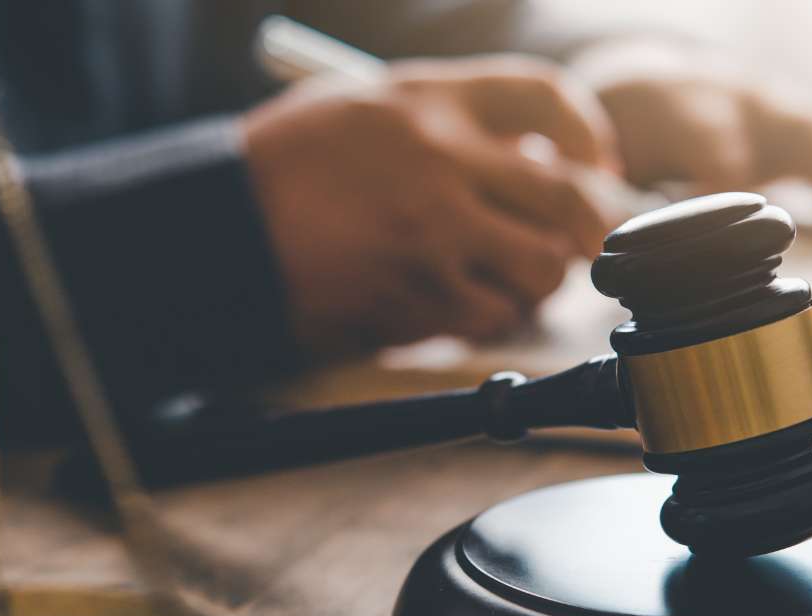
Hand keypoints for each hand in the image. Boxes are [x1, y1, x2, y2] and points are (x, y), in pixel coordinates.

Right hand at [244, 56, 620, 357]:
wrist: (217, 232)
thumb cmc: (280, 171)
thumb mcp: (358, 109)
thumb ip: (441, 122)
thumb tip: (522, 159)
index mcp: (427, 100)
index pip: (545, 100)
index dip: (589, 137)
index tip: (594, 166)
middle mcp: (442, 160)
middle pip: (569, 197)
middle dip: (583, 231)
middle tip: (572, 247)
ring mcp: (434, 233)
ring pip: (540, 270)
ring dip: (532, 283)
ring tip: (497, 279)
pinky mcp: (416, 297)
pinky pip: (489, 318)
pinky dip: (483, 320)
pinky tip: (451, 307)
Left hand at [583, 48, 811, 236]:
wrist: (650, 82)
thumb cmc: (623, 129)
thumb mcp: (597, 154)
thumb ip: (595, 188)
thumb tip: (586, 229)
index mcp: (685, 113)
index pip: (708, 139)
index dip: (725, 168)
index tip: (741, 207)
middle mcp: (746, 104)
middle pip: (801, 133)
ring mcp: (786, 111)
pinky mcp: (811, 124)